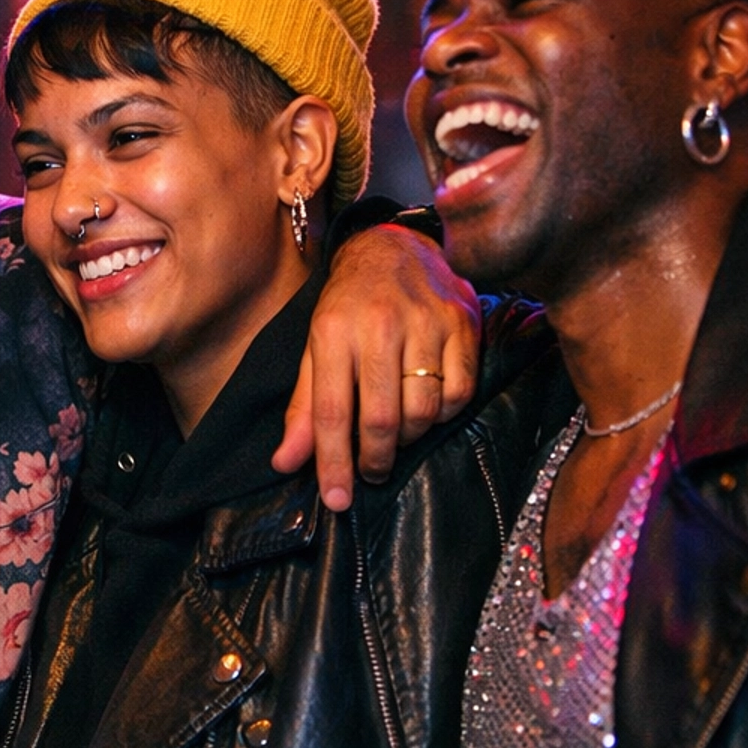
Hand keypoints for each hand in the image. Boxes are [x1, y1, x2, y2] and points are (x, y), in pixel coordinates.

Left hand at [273, 228, 480, 509]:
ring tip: (397, 434)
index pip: (333, 412)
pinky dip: (444, 413)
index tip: (337, 500)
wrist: (395, 247)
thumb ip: (304, 407)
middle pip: (381, 419)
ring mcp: (426, 324)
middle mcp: (379, 326)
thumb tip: (285, 462)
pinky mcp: (462, 324)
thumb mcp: (315, 348)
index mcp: (333, 332)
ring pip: (423, 411)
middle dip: (375, 459)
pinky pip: (458, 393)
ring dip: (409, 437)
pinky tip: (428, 406)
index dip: (334, 463)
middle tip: (371, 473)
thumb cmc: (348, 307)